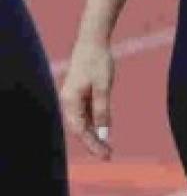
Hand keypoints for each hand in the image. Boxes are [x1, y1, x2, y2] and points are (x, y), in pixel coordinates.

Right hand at [61, 39, 113, 158]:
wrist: (93, 39)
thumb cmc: (98, 61)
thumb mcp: (103, 86)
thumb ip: (102, 109)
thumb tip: (104, 132)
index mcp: (70, 101)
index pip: (80, 130)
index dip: (92, 144)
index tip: (105, 155)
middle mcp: (69, 101)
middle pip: (80, 128)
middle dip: (93, 143)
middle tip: (108, 155)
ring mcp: (74, 97)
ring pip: (83, 121)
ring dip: (94, 134)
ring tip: (107, 147)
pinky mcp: (80, 92)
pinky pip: (86, 112)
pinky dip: (94, 122)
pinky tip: (103, 129)